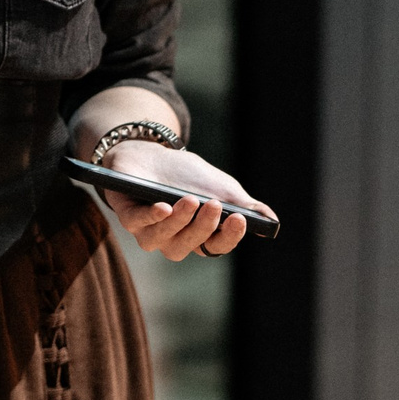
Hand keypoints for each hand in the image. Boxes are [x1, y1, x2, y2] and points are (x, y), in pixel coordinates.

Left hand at [96, 142, 263, 261]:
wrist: (149, 153)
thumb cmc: (185, 175)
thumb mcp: (219, 186)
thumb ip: (243, 204)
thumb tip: (271, 221)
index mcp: (199, 235)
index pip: (216, 246)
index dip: (228, 237)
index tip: (241, 220)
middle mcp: (174, 239)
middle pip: (190, 245)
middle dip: (203, 226)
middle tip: (215, 205)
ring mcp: (149, 230)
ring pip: (163, 238)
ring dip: (179, 221)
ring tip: (191, 200)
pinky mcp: (127, 216)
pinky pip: (137, 223)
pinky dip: (151, 216)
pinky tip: (163, 206)